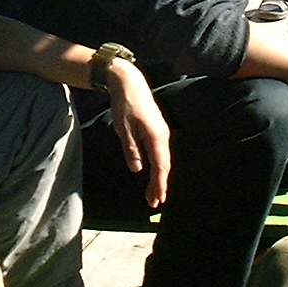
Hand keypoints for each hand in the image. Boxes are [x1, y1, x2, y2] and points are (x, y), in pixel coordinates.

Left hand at [105, 59, 171, 207]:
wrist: (130, 83)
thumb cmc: (125, 104)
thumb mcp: (123, 128)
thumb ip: (131, 149)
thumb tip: (138, 169)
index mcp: (156, 136)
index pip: (160, 166)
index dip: (159, 184)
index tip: (157, 199)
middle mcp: (163, 135)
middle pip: (164, 166)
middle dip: (160, 185)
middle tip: (154, 203)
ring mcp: (162, 133)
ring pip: (163, 160)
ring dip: (159, 178)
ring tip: (153, 194)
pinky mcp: (157, 131)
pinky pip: (160, 153)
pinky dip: (158, 167)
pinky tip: (154, 175)